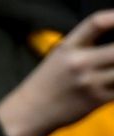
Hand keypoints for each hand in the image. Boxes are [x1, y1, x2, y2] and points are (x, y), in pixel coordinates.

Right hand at [0, 9, 113, 135]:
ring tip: (112, 67)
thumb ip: (87, 43)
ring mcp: (90, 82)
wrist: (30, 112)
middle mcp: (79, 63)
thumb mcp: (60, 55)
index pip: (96, 23)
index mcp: (68, 47)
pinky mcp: (98, 99)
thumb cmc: (48, 81)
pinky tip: (113, 80)